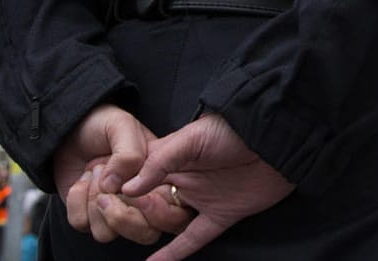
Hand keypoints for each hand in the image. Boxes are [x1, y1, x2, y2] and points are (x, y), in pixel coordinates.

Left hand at [53, 104, 173, 244]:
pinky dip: (76, 201)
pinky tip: (81, 181)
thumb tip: (115, 187)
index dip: (159, 213)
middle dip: (123, 218)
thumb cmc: (103, 123)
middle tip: (107, 191)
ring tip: (95, 173)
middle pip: (145, 235)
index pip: (174, 214)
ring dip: (94, 203)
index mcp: (159, 181)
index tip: (142, 197)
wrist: (71, 128)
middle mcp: (139, 201)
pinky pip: (82, 224)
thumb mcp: (122, 125)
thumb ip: (128, 153)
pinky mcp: (88, 215)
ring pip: (108, 234)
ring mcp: (113, 210)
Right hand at [121, 113, 294, 260]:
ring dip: (152, 226)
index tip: (98, 197)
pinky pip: (193, 238)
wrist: (279, 136)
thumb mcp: (192, 138)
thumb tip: (126, 188)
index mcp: (170, 158)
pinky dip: (174, 253)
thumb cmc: (233, 128)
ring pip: (167, 222)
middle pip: (148, 204)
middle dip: (133, 211)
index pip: (135, 177)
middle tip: (119, 214)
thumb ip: (160, 162)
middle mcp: (182, 180)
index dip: (119, 188)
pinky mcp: (222, 215)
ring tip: (138, 225)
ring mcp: (201, 199)